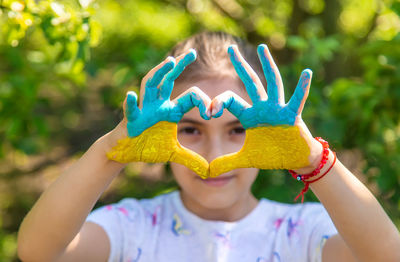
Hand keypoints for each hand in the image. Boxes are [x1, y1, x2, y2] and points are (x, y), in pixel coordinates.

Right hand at [106, 49, 211, 177]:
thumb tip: (208, 171)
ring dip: (158, 74)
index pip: (190, 97)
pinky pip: (131, 111)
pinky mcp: (130, 121)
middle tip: (192, 53)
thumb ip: (191, 159)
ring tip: (168, 62)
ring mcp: (143, 110)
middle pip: (168, 80)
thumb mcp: (174, 153)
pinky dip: (130, 104)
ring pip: (150, 86)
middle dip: (179, 66)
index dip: (202, 102)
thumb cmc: (148, 147)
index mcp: (170, 110)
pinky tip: (131, 96)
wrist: (125, 152)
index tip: (212, 112)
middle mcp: (157, 105)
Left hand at [209, 44, 322, 176]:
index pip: (230, 101)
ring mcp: (278, 109)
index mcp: (249, 116)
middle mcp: (262, 108)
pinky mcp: (292, 116)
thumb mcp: (246, 159)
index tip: (209, 111)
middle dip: (240, 65)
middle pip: (249, 82)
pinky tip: (307, 72)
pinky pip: (297, 100)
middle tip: (229, 48)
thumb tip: (209, 172)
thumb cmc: (271, 154)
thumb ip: (228, 162)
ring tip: (261, 47)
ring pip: (272, 83)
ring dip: (267, 65)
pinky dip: (303, 88)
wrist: (294, 160)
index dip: (218, 103)